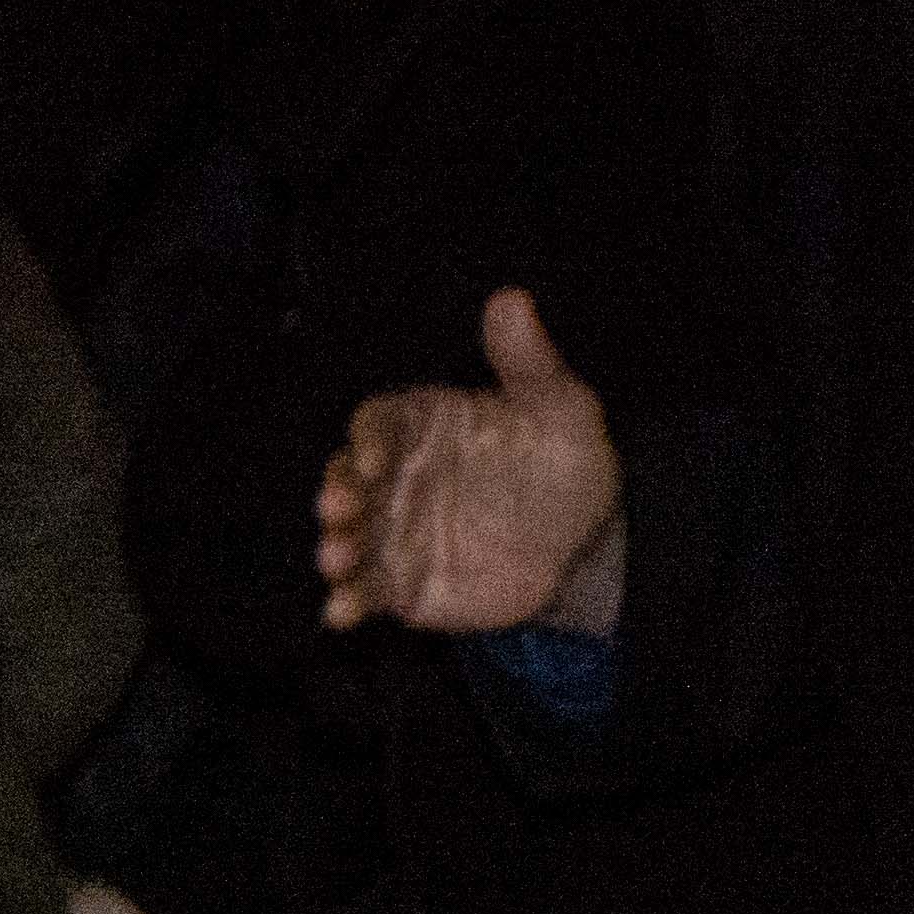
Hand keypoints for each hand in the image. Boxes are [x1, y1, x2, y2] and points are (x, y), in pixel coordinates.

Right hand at [317, 290, 624, 634]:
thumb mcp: (559, 406)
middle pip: (347, 481)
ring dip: (333, 548)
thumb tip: (510, 299)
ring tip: (337, 560)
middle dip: (336, 494)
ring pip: (346, 537)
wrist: (579, 543)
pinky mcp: (397, 582)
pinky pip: (363, 592)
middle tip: (338, 509)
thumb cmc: (561, 462)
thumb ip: (528, 359)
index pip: (377, 423)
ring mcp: (390, 531)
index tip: (376, 458)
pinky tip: (342, 614)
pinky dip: (345, 603)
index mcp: (420, 427)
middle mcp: (392, 478)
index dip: (367, 438)